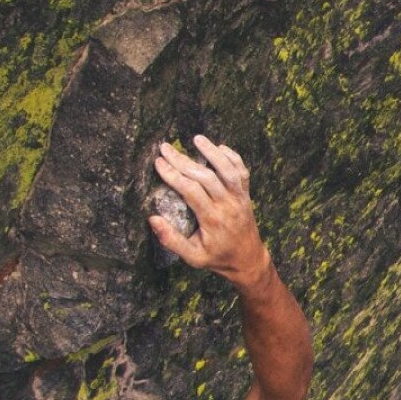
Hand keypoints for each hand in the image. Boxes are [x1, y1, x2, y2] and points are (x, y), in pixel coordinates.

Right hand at [150, 136, 272, 288]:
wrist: (248, 261)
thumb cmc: (218, 258)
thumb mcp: (193, 257)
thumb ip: (172, 240)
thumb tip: (152, 219)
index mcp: (212, 220)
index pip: (191, 190)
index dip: (173, 175)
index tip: (159, 163)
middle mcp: (227, 206)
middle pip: (206, 176)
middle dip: (183, 160)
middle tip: (165, 148)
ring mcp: (239, 199)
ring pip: (228, 170)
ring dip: (213, 152)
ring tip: (196, 138)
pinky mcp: (246, 195)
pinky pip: (242, 172)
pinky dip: (232, 157)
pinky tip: (219, 147)